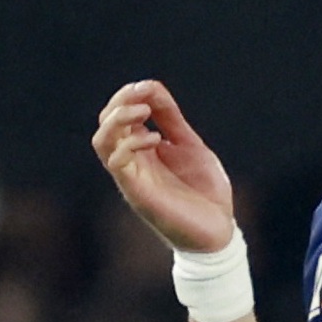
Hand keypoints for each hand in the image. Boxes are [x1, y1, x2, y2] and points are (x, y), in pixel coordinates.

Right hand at [92, 80, 236, 255]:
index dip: (128, 95)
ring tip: (142, 111)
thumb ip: (171, 119)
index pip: (117, 115)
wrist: (219, 233)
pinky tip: (154, 139)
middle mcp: (132, 163)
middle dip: (121, 101)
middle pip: (105, 124)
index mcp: (142, 150)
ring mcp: (133, 178)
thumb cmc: (204, 193)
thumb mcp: (189, 145)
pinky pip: (117, 163)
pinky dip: (130, 143)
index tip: (149, 87)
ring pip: (102, 142)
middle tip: (144, 94)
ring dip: (118, 119)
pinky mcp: (139, 193)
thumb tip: (151, 88)